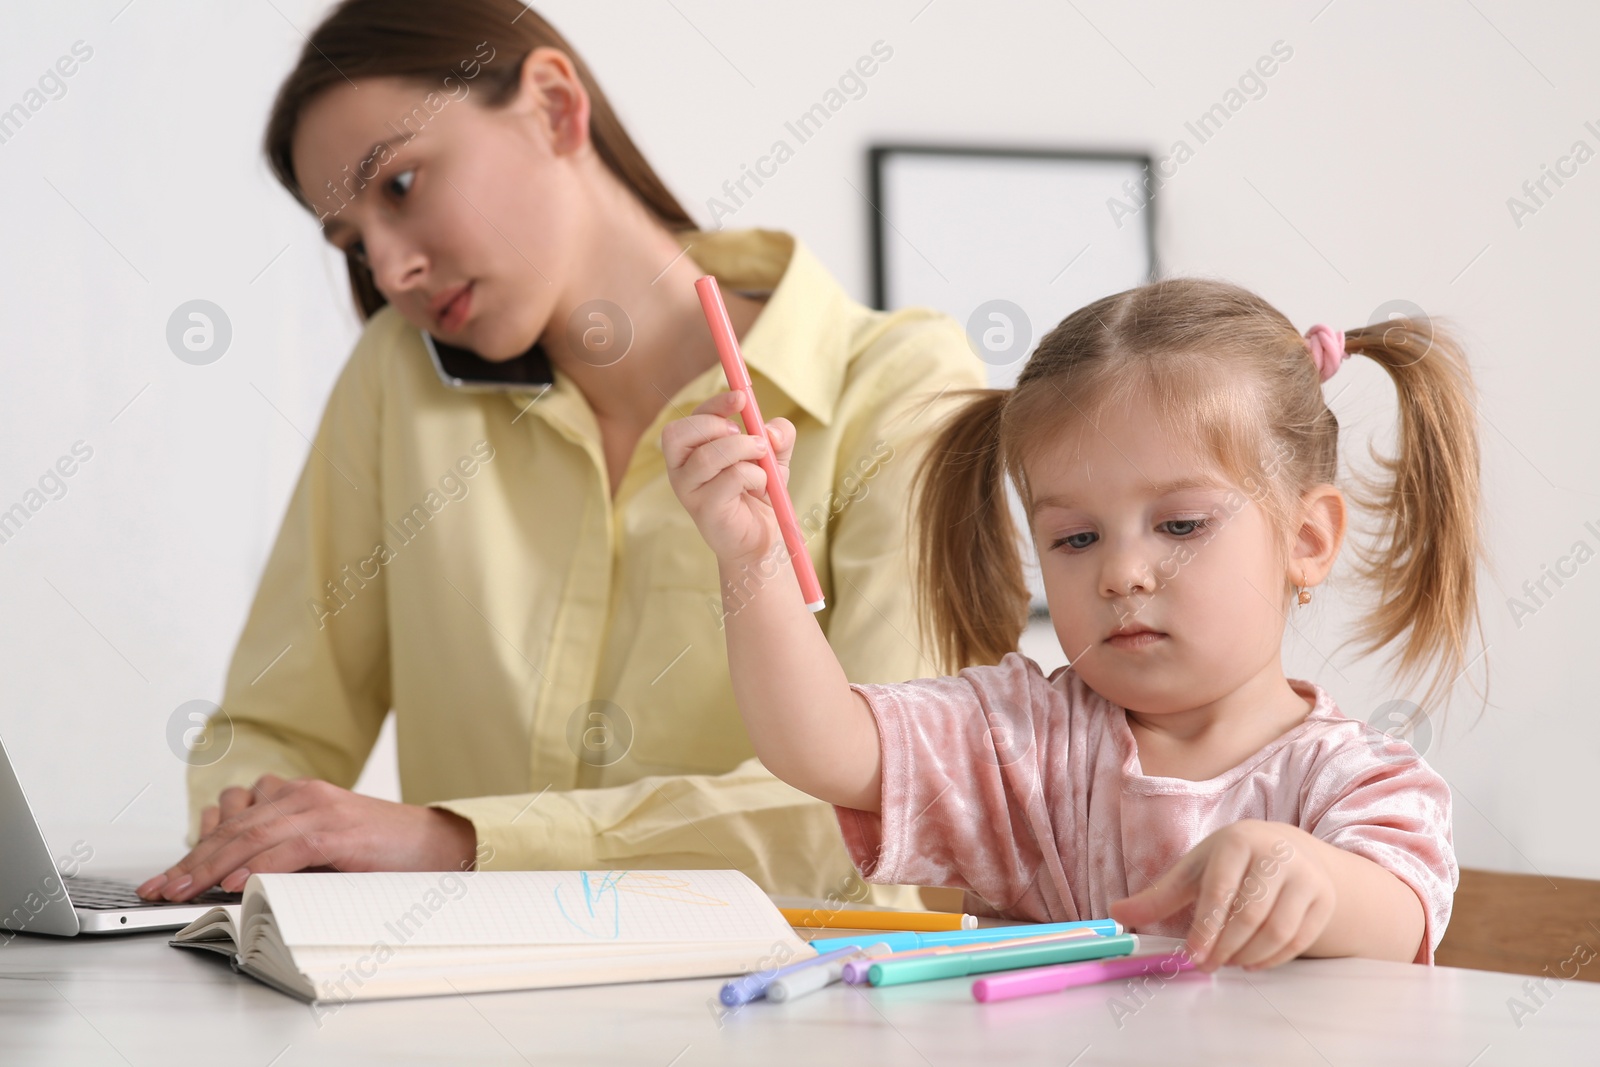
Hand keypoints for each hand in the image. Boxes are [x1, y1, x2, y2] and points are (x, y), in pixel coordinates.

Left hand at [137, 776, 477, 901]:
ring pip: (252, 835)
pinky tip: (235, 884)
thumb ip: (282, 849)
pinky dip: (258, 866)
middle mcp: (302, 795)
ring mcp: (320, 809)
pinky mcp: (338, 830)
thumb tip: (232, 876)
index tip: (166, 875)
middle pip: (233, 827)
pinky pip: (287, 848)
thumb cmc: (380, 851)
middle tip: (161, 887)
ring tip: (184, 888)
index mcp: (296, 795)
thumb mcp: (322, 847)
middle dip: (192, 861)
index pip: (232, 820)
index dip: (195, 849)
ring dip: (212, 866)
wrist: (437, 845)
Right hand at [662, 390, 794, 563]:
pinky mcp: (704, 510)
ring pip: (708, 456)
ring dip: (743, 451)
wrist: (761, 539)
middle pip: (678, 434)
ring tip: (762, 465)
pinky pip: (730, 479)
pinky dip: (754, 477)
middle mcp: (681, 470)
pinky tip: (759, 489)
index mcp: (690, 452)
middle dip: (716, 425)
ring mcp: (688, 492)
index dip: (714, 404)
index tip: (741, 398)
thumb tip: (771, 431)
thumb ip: (777, 436)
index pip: (689, 419)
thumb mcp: (773, 457)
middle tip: (748, 436)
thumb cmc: (759, 493)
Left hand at [1109, 820, 1334, 971]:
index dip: (1205, 928)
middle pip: (1251, 914)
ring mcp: (1305, 877)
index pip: (1220, 890)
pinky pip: (1299, 940)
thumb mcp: (1193, 870)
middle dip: (1225, 946)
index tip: (1192, 956)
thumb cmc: (1230, 862)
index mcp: (1237, 841)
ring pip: (1278, 931)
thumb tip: (1116, 912)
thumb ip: (1158, 895)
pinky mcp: (1323, 899)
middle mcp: (1276, 855)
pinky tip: (1252, 961)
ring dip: (1249, 955)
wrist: (1288, 849)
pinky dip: (1274, 958)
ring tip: (1228, 961)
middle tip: (1207, 965)